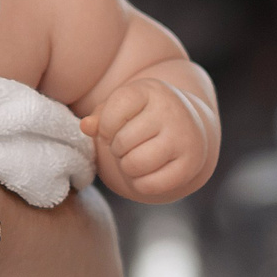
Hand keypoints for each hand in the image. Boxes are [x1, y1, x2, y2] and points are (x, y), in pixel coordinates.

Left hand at [80, 76, 217, 201]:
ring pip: (135, 164)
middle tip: (128, 145)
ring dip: (127, 167)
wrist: (189, 127)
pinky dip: (141, 184)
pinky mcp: (190, 165)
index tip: (113, 128)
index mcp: (149, 91)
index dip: (105, 128)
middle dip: (117, 148)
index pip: (111, 114)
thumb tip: (86, 126)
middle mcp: (170, 111)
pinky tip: (148, 172)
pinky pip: (150, 185)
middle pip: (122, 142)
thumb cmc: (144, 117)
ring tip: (136, 157)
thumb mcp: (121, 108)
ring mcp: (184, 138)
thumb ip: (99, 117)